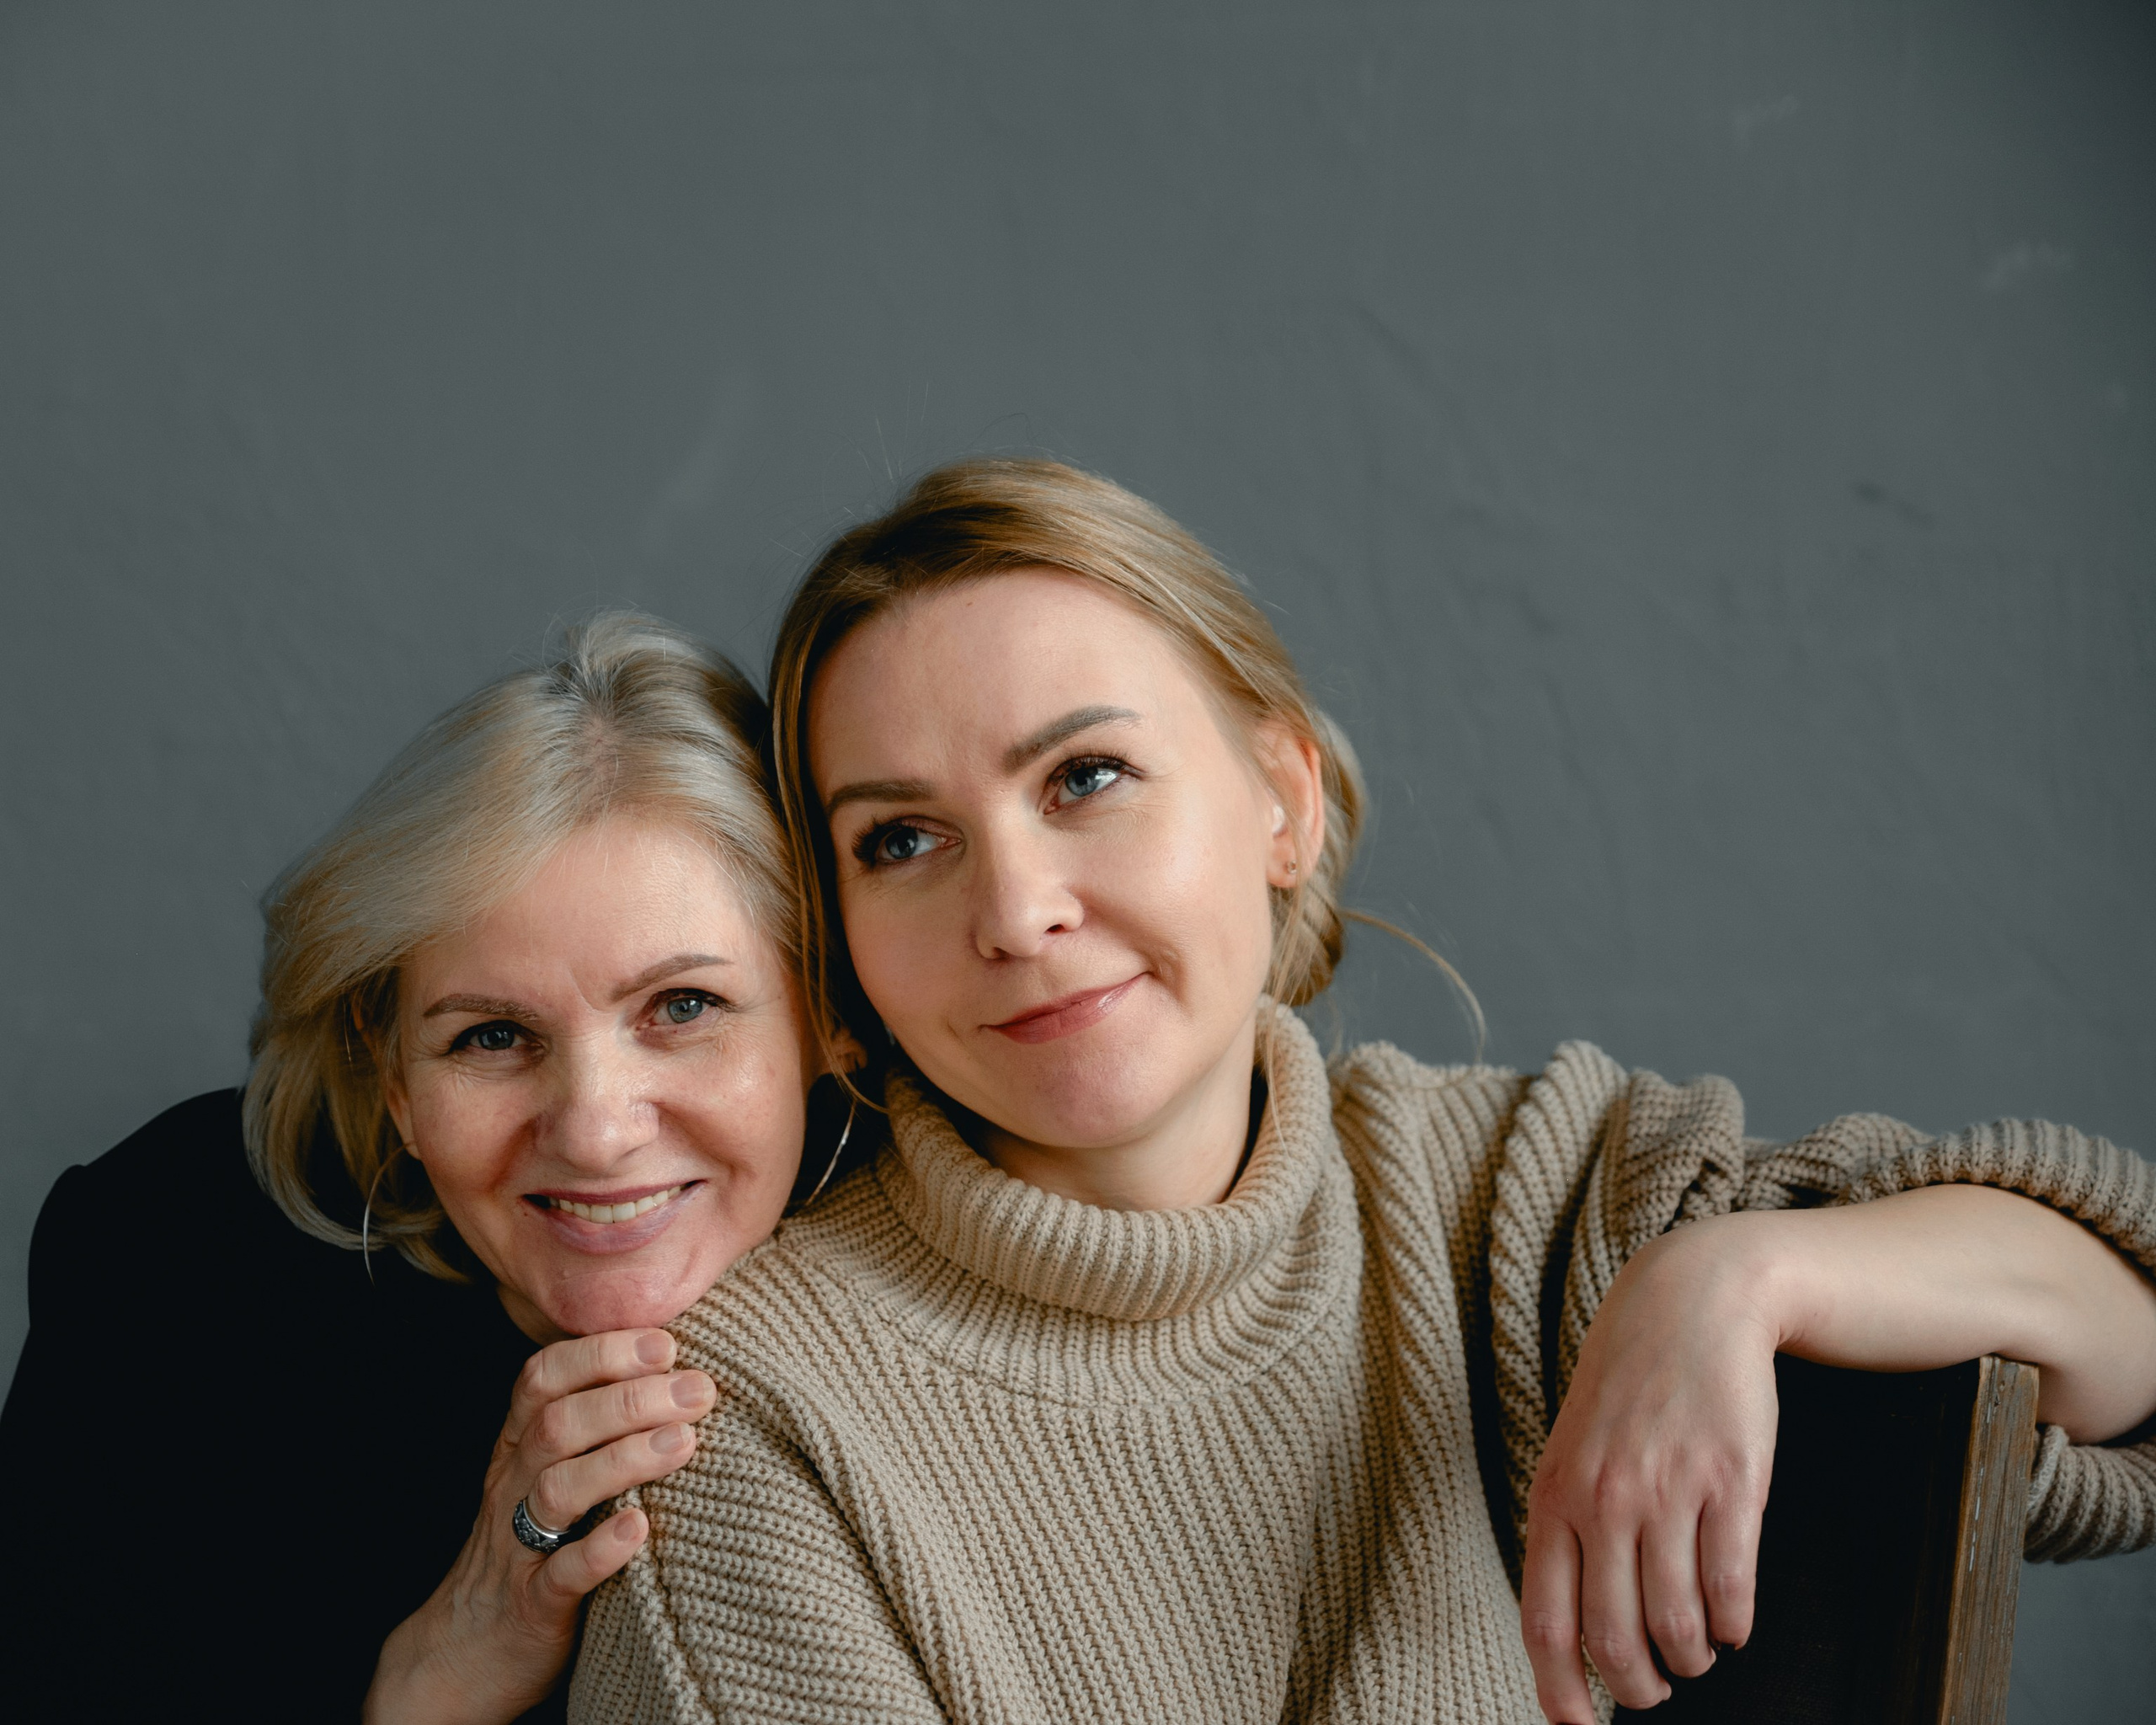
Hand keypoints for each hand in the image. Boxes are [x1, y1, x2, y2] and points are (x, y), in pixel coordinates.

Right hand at [364, 1328, 716, 1724]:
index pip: (544, 1377)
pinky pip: (561, 1574)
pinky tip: (641, 1527)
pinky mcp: (533, 1606)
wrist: (466, 1652)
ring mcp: (518, 1546)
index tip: (665, 1343)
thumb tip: (677, 1369)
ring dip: (623, 1459)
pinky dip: (601, 1549)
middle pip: (558, 1424)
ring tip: (684, 1442)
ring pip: (558, 1490)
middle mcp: (513, 1486)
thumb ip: (595, 1424)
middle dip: (631, 1397)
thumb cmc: (533, 1545)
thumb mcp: (550, 1474)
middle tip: (699, 1389)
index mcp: (519, 1445)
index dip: (601, 1352)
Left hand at [1519, 1218, 1778, 1721]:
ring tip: (1696, 1651)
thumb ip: (1568, 1528)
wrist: (1690, 1303)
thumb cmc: (1627, 1386)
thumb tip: (1572, 1627)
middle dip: (1640, 1688)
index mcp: (1555, 1496)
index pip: (1546, 1621)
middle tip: (1655, 1692)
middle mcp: (1605, 1500)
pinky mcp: (1732, 1482)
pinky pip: (1731, 1589)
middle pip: (1615, 1640)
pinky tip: (1732, 1622)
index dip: (1560, 1691)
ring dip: (1691, 1658)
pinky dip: (1734, 1625)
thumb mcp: (1572, 1449)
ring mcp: (1669, 1491)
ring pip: (1678, 1626)